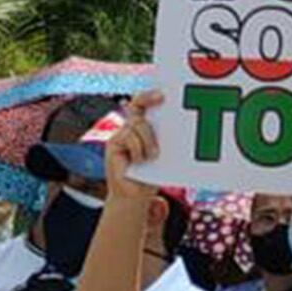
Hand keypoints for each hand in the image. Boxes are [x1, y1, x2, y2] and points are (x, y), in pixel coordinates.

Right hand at [105, 90, 163, 204]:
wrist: (134, 197)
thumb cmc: (152, 175)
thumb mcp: (161, 154)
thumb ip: (162, 139)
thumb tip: (178, 127)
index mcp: (143, 127)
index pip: (142, 103)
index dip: (149, 95)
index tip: (163, 93)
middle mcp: (130, 127)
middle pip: (138, 107)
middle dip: (149, 99)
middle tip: (162, 98)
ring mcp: (120, 135)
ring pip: (137, 124)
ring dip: (148, 140)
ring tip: (154, 156)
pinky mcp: (113, 144)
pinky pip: (129, 136)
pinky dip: (138, 149)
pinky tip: (140, 161)